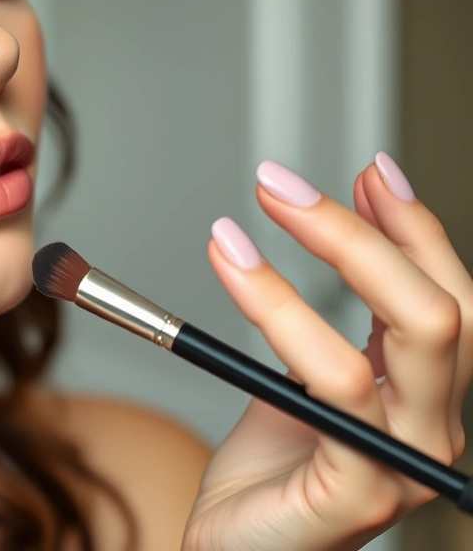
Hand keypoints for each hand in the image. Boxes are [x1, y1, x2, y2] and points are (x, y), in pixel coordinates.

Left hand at [184, 156, 470, 550]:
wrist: (236, 548)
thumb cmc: (269, 472)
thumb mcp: (303, 379)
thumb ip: (331, 321)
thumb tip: (334, 226)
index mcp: (425, 397)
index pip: (450, 295)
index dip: (415, 226)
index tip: (368, 168)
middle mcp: (433, 427)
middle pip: (444, 306)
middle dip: (369, 229)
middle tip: (280, 183)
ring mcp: (408, 462)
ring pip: (411, 333)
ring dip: (327, 251)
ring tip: (243, 216)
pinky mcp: (364, 488)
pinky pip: (335, 380)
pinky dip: (280, 306)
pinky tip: (231, 265)